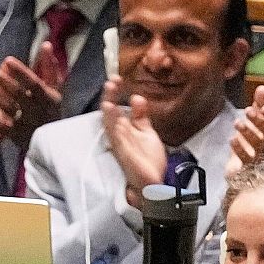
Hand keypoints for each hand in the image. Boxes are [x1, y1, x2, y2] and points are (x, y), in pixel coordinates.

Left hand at [0, 46, 64, 143]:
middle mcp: (38, 110)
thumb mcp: (55, 89)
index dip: (21, 71)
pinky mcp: (17, 135)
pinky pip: (5, 127)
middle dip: (2, 80)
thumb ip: (49, 67)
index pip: (34, 83)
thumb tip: (46, 45)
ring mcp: (27, 124)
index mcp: (48, 97)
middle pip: (18, 94)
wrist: (53, 142)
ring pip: (9, 109)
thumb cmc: (51, 109)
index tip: (7, 60)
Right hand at [100, 77, 166, 209]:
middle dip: (111, 96)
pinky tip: (109, 109)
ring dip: (109, 106)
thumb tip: (136, 97)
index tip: (118, 79)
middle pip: (111, 112)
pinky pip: (115, 135)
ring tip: (109, 89)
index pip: (117, 108)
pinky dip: (112, 122)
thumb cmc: (148, 161)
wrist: (154, 184)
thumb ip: (141, 116)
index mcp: (125, 130)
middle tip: (112, 80)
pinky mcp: (122, 152)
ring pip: (111, 122)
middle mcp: (120, 135)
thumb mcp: (147, 132)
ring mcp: (120, 143)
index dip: (116, 94)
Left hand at [226, 85, 263, 177]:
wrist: (238, 167)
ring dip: (249, 132)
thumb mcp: (254, 121)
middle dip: (261, 121)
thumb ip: (259, 104)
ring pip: (259, 145)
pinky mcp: (246, 166)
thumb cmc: (248, 142)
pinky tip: (233, 139)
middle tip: (248, 111)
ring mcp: (258, 156)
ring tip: (237, 122)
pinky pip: (246, 159)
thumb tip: (263, 88)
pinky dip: (239, 149)